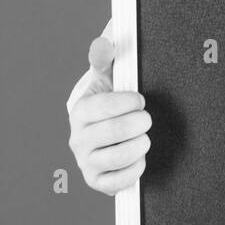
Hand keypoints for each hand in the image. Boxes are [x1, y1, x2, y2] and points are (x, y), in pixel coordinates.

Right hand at [67, 36, 151, 194]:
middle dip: (139, 123)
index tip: (140, 100)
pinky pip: (119, 181)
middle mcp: (78, 139)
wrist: (104, 136)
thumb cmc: (109, 104)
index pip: (102, 106)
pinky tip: (140, 157)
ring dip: (140, 145)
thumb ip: (105, 58)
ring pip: (118, 157)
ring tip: (144, 138)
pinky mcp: (98, 182)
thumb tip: (105, 42)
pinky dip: (136, 169)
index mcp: (79, 111)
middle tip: (146, 119)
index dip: (127, 102)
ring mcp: (86, 163)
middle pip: (114, 132)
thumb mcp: (106, 79)